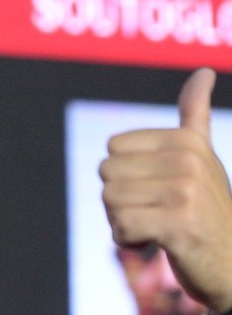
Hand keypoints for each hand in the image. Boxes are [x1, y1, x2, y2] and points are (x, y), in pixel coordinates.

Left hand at [102, 68, 231, 314]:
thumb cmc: (207, 210)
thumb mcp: (202, 157)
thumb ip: (195, 116)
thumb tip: (203, 71)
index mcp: (187, 140)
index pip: (112, 149)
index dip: (125, 176)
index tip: (158, 190)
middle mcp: (189, 159)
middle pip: (107, 174)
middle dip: (121, 201)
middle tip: (156, 212)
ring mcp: (186, 190)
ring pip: (109, 200)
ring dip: (123, 221)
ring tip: (157, 227)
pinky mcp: (179, 223)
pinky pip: (121, 226)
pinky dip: (128, 240)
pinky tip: (155, 243)